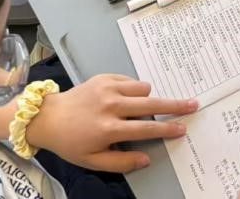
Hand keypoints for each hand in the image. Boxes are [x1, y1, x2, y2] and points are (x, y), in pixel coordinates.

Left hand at [26, 74, 196, 171]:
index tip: (183, 128)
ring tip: (139, 108)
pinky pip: (131, 81)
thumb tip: (147, 159)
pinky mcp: (104, 77)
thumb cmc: (70, 143)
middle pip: (152, 103)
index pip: (147, 128)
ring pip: (143, 88)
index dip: (168, 128)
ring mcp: (108, 88)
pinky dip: (133, 90)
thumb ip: (121, 162)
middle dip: (175, 104)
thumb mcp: (93, 161)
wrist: (47, 117)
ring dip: (147, 98)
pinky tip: (123, 99)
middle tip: (193, 104)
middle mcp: (111, 105)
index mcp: (109, 128)